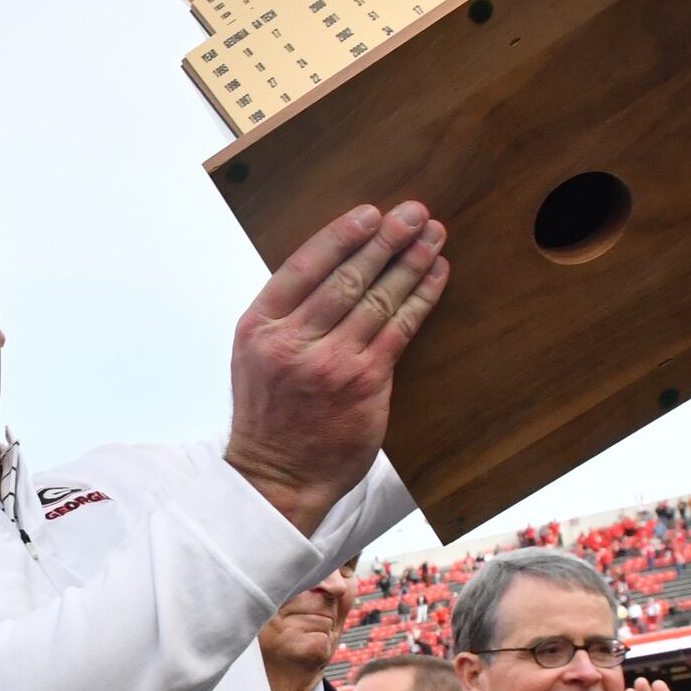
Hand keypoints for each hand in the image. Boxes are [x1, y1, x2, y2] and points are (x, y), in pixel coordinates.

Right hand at [221, 201, 449, 533]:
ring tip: (432, 235)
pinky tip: (436, 275)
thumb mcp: (254, 357)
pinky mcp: (365, 382)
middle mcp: (292, 340)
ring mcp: (331, 362)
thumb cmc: (270, 414)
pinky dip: (421, 297)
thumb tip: (335, 266)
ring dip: (410, 261)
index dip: (340, 235)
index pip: (302, 266)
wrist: (277, 478)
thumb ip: (284, 316)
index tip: (369, 214)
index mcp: (258, 327)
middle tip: (413, 213)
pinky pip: (400, 329)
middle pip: (347, 276)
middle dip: (385, 239)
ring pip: (378, 298)